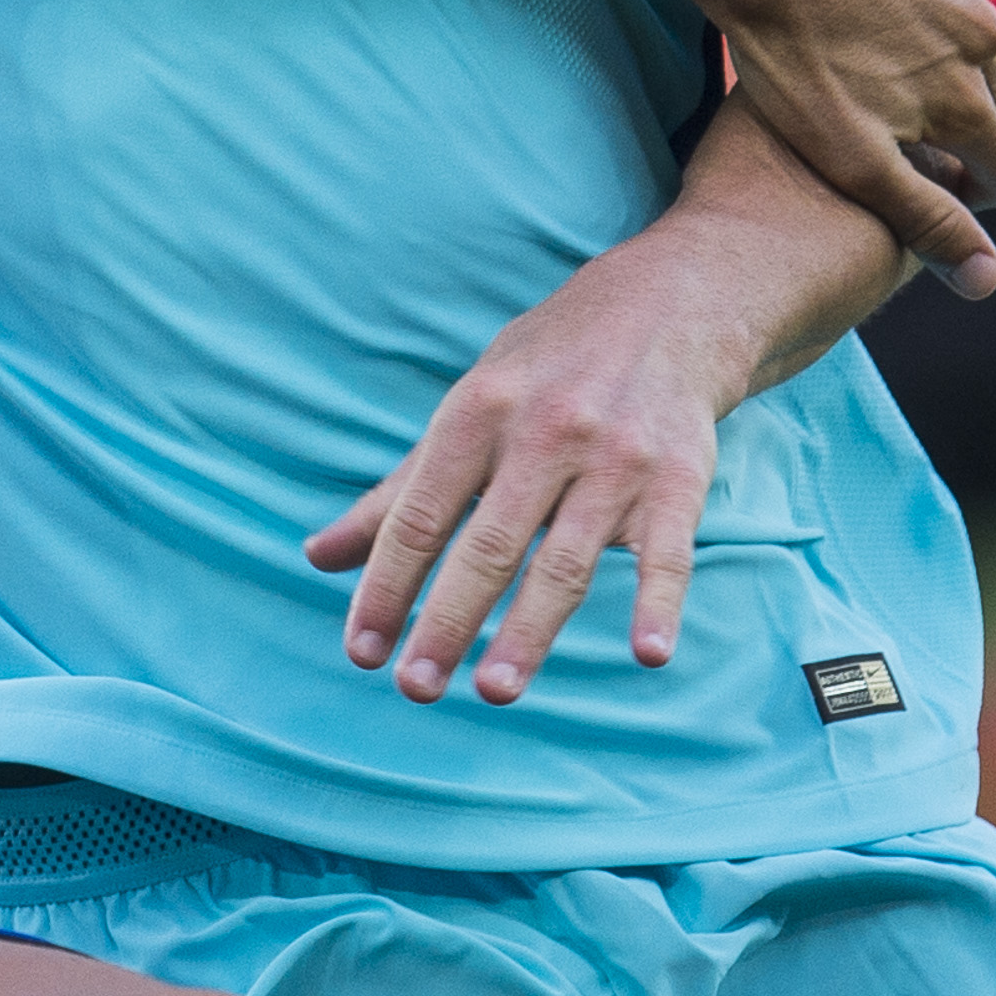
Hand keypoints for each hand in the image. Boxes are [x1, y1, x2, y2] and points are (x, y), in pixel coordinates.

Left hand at [306, 236, 762, 705]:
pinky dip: (659, 602)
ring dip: (529, 630)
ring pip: (565, 559)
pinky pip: (667, 552)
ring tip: (494, 690)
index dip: (386, 585)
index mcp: (477, 412)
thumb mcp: (467, 409)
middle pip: (488, 544)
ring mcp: (615, 458)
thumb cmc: (547, 369)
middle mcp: (545, 433)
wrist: (670, 305)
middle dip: (447, 618)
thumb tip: (316, 558)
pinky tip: (647, 653)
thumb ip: (397, 493)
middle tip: (414, 687)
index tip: (361, 652)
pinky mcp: (679, 479)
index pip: (418, 515)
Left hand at [702, 0, 995, 295]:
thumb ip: (923, 218)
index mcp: (971, 100)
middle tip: (879, 119)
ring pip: (968, 42)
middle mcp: (986, 39)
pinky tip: (858, 1)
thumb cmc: (790, 53)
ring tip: (861, 58)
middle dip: (949, 122)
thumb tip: (986, 280)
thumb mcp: (848, 155)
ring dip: (933, 57)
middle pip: (990, 106)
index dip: (978, 197)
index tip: (934, 191)